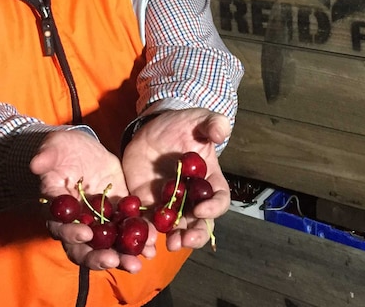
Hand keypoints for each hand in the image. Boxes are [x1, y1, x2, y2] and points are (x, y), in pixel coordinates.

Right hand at [30, 128, 157, 271]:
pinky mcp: (118, 214)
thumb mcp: (53, 148)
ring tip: (137, 263)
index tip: (85, 234)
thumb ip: (46, 157)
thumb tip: (35, 165)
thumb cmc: (61, 150)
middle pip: (84, 248)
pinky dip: (140, 241)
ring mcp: (98, 222)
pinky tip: (152, 247)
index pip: (61, 228)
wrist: (83, 149)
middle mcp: (76, 223)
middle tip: (115, 260)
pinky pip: (128, 232)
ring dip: (122, 257)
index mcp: (57, 211)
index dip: (71, 234)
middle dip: (98, 257)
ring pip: (108, 246)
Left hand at [122, 108, 231, 251]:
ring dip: (173, 239)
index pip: (218, 200)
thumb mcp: (200, 119)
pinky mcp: (147, 203)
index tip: (201, 209)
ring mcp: (169, 203)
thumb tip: (221, 133)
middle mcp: (192, 197)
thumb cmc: (183, 125)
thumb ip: (213, 124)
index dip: (214, 208)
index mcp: (209, 181)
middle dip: (195, 234)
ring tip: (168, 244)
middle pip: (199, 223)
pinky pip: (148, 222)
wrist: (153, 127)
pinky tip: (144, 242)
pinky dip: (147, 233)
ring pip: (175, 228)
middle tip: (185, 239)